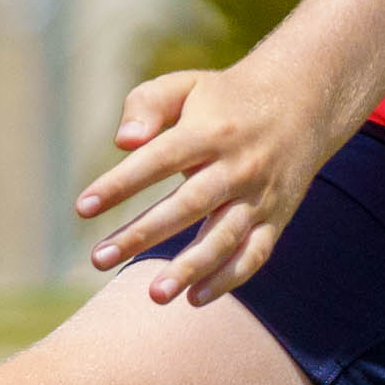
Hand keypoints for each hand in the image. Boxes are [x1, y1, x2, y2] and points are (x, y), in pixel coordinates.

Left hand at [77, 50, 350, 302]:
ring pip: (224, 237)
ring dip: (190, 268)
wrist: (302, 104)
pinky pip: (254, 255)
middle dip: (142, 234)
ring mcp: (258, 197)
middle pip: (187, 205)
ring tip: (154, 295)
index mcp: (209, 131)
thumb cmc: (224, 99)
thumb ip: (147, 105)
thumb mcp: (186, 86)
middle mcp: (237, 166)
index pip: (158, 159)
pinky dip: (228, 279)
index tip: (82, 208)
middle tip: (98, 259)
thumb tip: (123, 142)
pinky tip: (194, 298)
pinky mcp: (275, 219)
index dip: (121, 184)